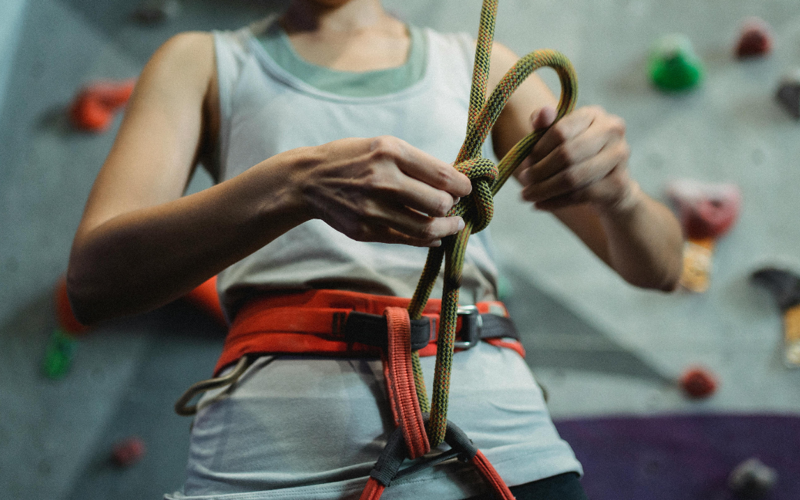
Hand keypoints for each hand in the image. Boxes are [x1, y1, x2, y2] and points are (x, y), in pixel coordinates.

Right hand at [295, 136, 471, 246]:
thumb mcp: (381, 146)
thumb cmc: (351, 159)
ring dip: (446, 228)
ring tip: (452, 225)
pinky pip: (407, 240)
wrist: (308, 181)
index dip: (463, 185)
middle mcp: (383, 180)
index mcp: (390, 152)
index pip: (442, 175)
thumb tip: (454, 181)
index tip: (467, 188)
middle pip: (439, 203)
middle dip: (454, 206)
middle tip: (455, 206)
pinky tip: (434, 236)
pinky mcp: (366, 230)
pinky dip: (427, 240)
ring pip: (426, 228)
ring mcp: (373, 208)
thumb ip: (415, 163)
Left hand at [517, 105, 634, 212]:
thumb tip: (542, 113)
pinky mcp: (619, 183)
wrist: (610, 185)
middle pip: (566, 154)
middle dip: (540, 171)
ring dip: (544, 189)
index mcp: (594, 114)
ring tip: (527, 195)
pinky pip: (580, 195)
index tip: (526, 162)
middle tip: (524, 180)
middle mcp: (612, 130)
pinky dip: (555, 202)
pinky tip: (539, 205)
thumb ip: (545, 125)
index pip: (560, 131)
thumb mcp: (558, 139)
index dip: (538, 150)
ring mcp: (619, 156)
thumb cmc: (578, 156)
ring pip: (573, 178)